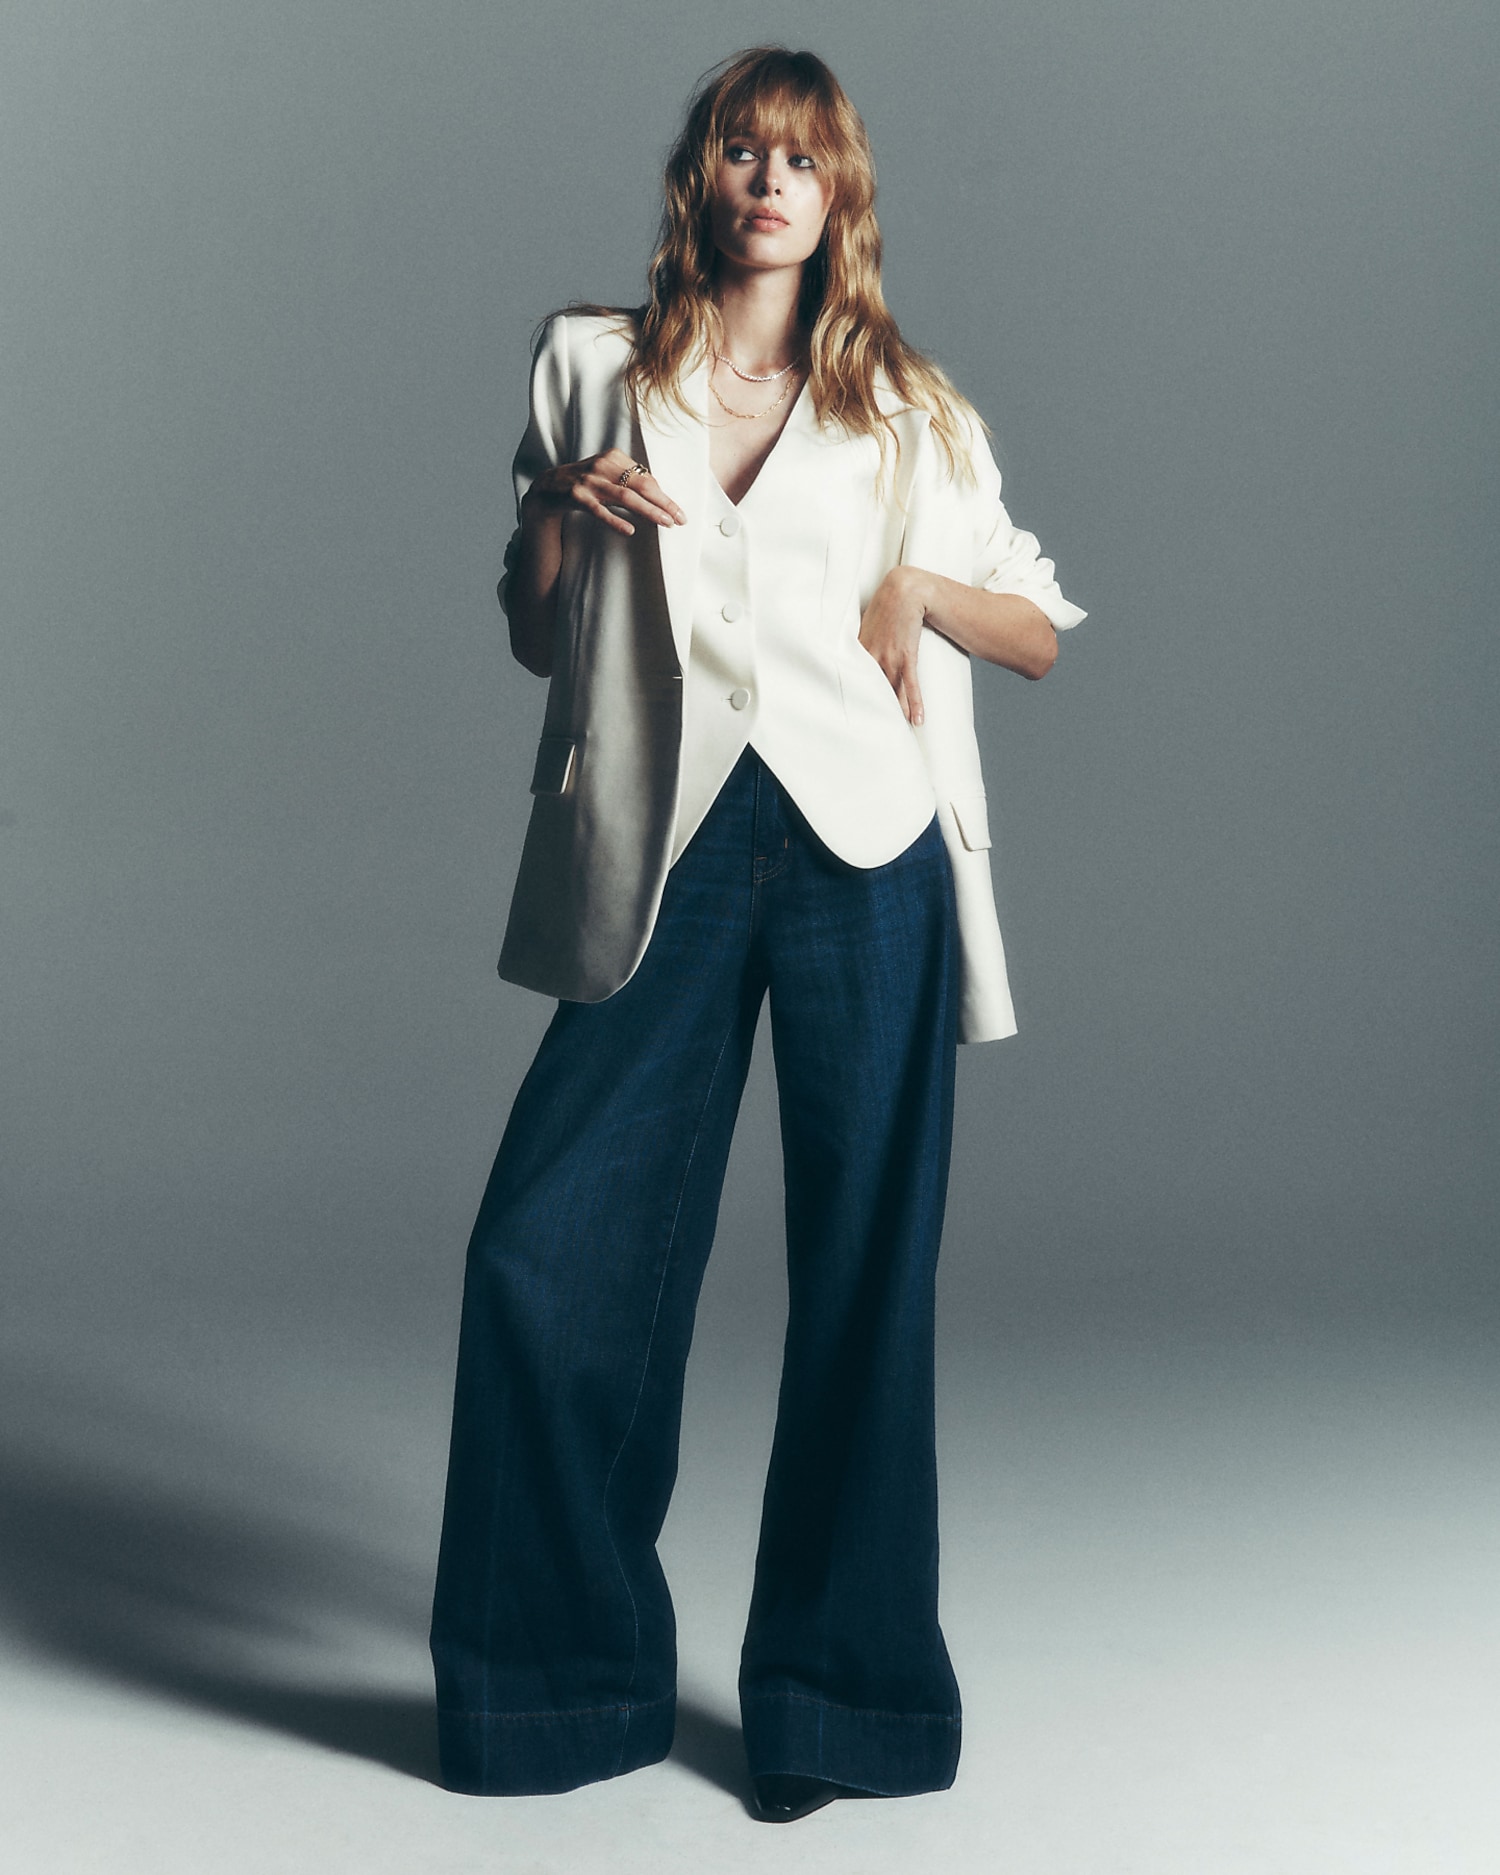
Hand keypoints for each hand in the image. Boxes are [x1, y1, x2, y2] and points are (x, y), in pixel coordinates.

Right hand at [523, 448, 684, 537]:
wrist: (545, 489)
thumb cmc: (582, 483)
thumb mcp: (607, 476)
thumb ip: (629, 481)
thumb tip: (658, 490)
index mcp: (613, 457)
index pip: (646, 478)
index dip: (664, 496)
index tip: (679, 512)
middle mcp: (602, 465)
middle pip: (641, 485)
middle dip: (663, 503)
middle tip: (680, 519)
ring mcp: (588, 480)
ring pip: (625, 497)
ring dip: (648, 511)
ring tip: (665, 524)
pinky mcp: (575, 496)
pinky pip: (599, 510)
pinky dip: (615, 521)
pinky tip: (630, 531)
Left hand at [858, 566, 932, 725]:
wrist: (905, 591)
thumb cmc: (884, 608)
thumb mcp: (863, 627)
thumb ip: (857, 645)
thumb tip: (847, 658)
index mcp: (858, 652)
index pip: (851, 682)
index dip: (849, 701)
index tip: (845, 720)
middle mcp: (871, 658)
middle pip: (870, 693)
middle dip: (870, 715)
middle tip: (866, 738)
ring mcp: (889, 658)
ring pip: (891, 693)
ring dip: (894, 715)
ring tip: (894, 736)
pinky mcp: (907, 657)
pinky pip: (911, 685)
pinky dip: (914, 704)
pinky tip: (916, 720)